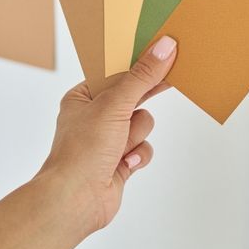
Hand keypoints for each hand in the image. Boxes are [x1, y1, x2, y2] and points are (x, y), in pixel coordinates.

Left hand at [37, 35, 177, 234]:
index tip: (164, 51)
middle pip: (133, 98)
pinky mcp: (119, 162)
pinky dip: (137, 156)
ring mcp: (107, 141)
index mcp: (82, 98)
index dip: (139, 65)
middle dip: (142, 101)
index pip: (117, 73)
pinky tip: (122, 166)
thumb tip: (164, 47)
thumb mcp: (115, 105)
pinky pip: (143, 149)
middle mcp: (93, 117)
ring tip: (120, 147)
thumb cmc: (82, 150)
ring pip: (142, 125)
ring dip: (136, 136)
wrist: (75, 200)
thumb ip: (142, 77)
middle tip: (173, 76)